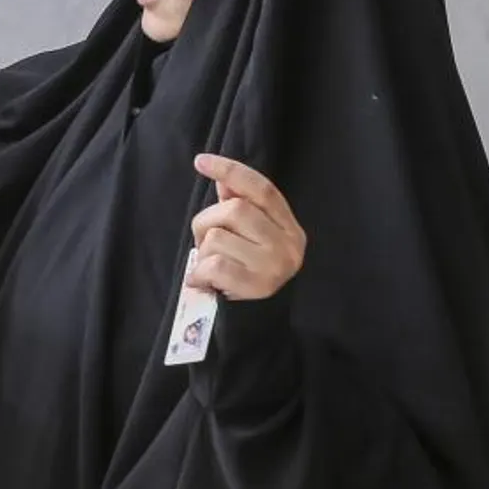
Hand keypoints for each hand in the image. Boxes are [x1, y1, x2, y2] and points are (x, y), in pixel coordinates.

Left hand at [189, 153, 305, 300]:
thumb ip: (240, 210)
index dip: (231, 170)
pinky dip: (198, 273)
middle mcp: (289, 243)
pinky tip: (203, 282)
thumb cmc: (247, 276)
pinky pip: (214, 265)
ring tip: (209, 269)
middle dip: (206, 223)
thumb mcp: (249, 241)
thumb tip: (225, 180)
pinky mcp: (258, 288)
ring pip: (218, 237)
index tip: (201, 160)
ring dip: (201, 253)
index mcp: (289, 226)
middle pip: (234, 209)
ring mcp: (276, 266)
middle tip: (205, 243)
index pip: (261, 188)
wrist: (259, 327)